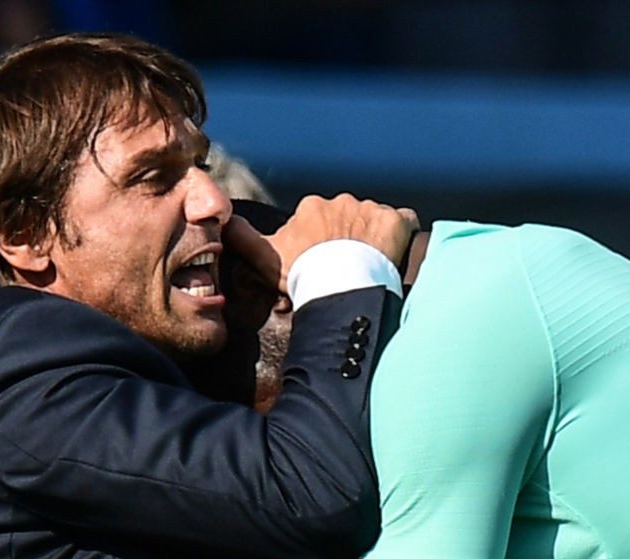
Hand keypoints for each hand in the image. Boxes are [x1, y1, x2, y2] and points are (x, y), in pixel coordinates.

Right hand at [224, 193, 418, 295]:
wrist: (339, 284)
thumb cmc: (302, 273)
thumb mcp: (263, 256)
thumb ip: (242, 237)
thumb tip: (225, 222)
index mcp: (312, 208)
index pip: (317, 222)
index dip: (318, 244)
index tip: (320, 264)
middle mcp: (341, 201)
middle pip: (345, 220)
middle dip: (345, 240)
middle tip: (345, 269)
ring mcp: (371, 210)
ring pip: (371, 221)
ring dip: (371, 239)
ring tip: (369, 267)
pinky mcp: (396, 222)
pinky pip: (404, 221)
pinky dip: (401, 234)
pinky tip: (396, 252)